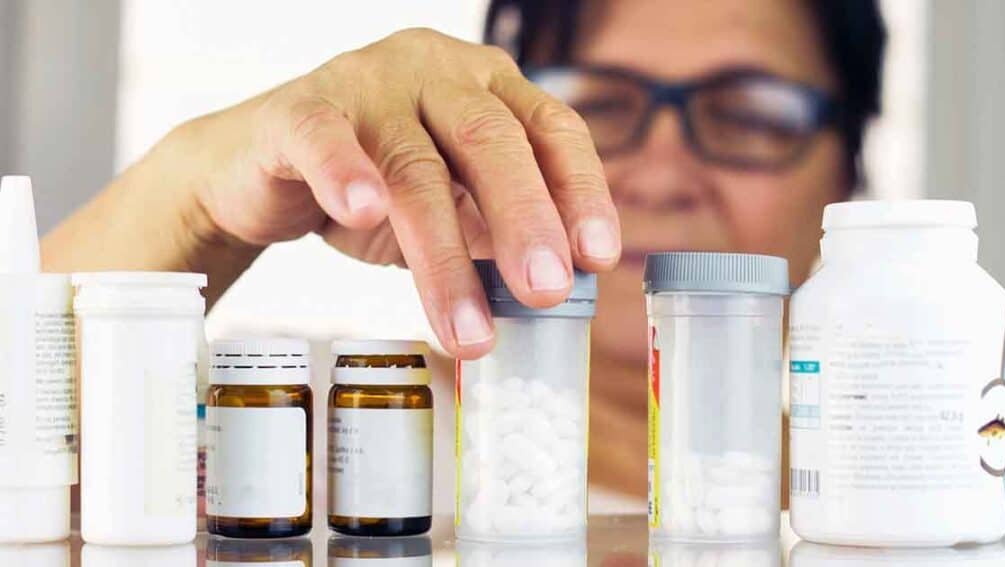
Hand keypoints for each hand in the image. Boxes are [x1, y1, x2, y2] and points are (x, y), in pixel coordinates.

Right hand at [187, 28, 619, 358]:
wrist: (260, 170)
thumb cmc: (372, 186)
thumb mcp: (450, 206)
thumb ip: (494, 231)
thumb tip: (559, 290)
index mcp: (487, 88)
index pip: (551, 129)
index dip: (580, 190)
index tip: (598, 256)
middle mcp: (436, 73)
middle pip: (491, 141)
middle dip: (525, 221)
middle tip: (545, 292)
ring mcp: (368, 84)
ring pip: (415, 166)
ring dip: (444, 256)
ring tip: (467, 329)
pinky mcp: (300, 108)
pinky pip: (324, 136)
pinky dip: (346, 173)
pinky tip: (366, 211)